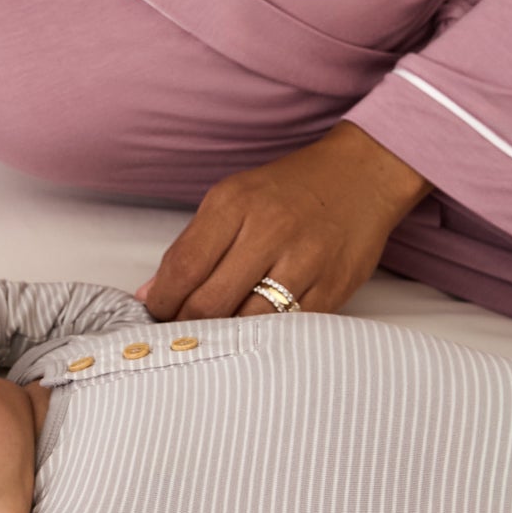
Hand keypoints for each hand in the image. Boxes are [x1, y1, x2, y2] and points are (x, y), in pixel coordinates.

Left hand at [138, 121, 431, 321]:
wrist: (361, 175)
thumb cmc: (289, 189)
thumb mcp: (232, 198)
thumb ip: (192, 245)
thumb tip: (150, 293)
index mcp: (235, 204)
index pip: (183, 267)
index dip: (161, 300)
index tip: (155, 312)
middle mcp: (269, 231)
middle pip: (210, 302)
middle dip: (186, 324)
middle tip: (180, 330)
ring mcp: (304, 262)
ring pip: (247, 322)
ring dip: (223, 336)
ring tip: (213, 335)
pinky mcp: (333, 288)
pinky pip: (287, 328)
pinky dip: (263, 337)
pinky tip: (252, 333)